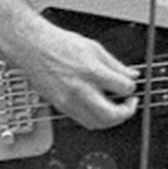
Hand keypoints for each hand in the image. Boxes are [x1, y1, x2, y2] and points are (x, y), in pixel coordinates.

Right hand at [12, 20, 138, 129]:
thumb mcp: (96, 48)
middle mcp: (80, 89)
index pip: (124, 88)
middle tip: (130, 103)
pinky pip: (82, 120)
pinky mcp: (59, 106)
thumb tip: (132, 75)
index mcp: (92, 72)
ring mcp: (68, 101)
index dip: (132, 88)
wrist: (34, 47)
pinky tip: (99, 107)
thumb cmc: (62, 44)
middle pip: (111, 115)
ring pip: (96, 124)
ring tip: (116, 107)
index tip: (131, 85)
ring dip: (111, 120)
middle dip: (126, 112)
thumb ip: (116, 65)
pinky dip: (95, 118)